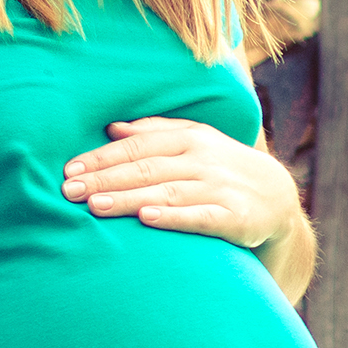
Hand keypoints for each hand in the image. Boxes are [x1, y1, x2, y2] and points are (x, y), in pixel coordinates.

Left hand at [62, 117, 300, 249]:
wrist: (277, 197)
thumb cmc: (222, 168)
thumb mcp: (195, 141)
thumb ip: (155, 133)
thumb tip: (112, 128)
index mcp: (190, 138)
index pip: (138, 146)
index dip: (102, 157)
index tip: (70, 169)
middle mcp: (203, 160)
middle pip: (146, 169)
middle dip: (105, 180)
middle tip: (70, 191)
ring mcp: (220, 188)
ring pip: (166, 192)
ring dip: (128, 199)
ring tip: (95, 206)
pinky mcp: (235, 218)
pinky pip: (200, 217)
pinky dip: (173, 217)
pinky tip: (148, 219)